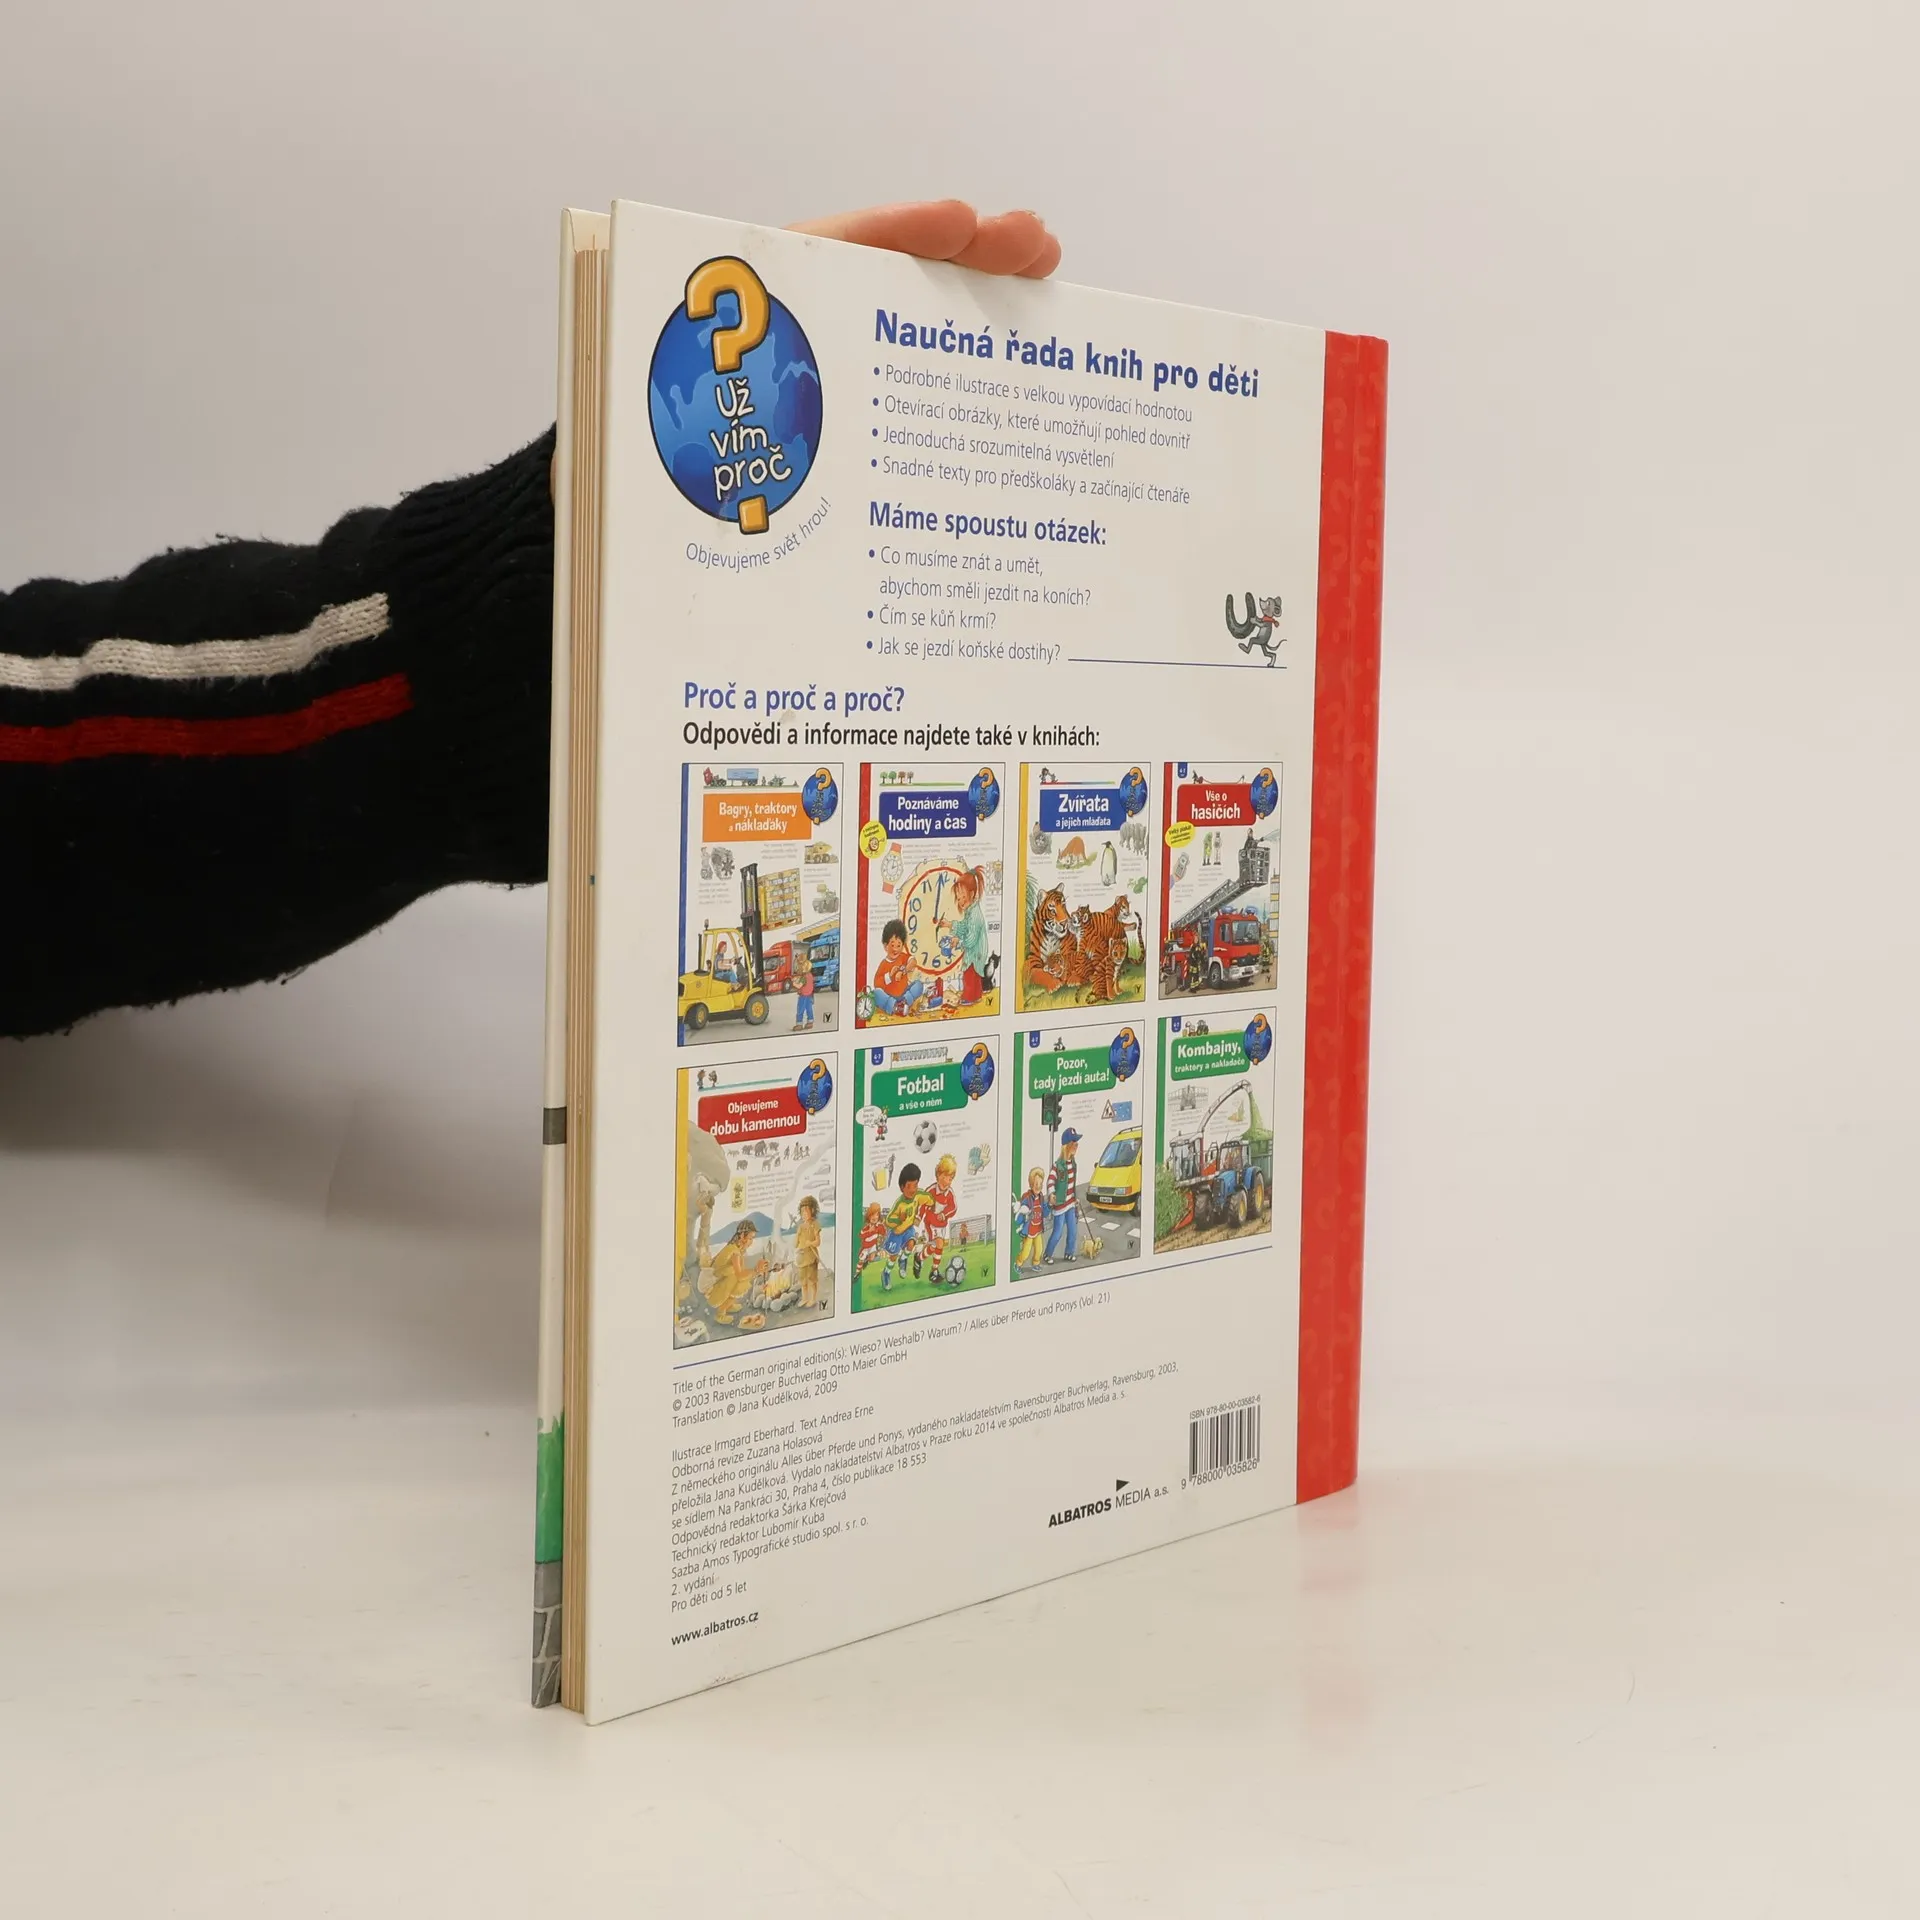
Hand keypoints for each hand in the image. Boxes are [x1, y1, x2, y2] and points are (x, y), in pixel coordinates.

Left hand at [553, 200, 1059, 492]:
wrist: (604, 546)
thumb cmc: (612, 499)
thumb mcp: (636, 459)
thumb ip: (666, 457)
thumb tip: (720, 436)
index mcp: (727, 341)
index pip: (816, 263)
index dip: (892, 237)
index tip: (957, 224)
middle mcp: (780, 358)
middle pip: (879, 289)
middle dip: (960, 261)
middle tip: (1034, 247)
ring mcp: (815, 402)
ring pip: (902, 348)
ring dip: (974, 318)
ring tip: (1043, 284)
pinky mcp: (835, 456)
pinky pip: (901, 420)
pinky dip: (957, 397)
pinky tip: (1011, 391)